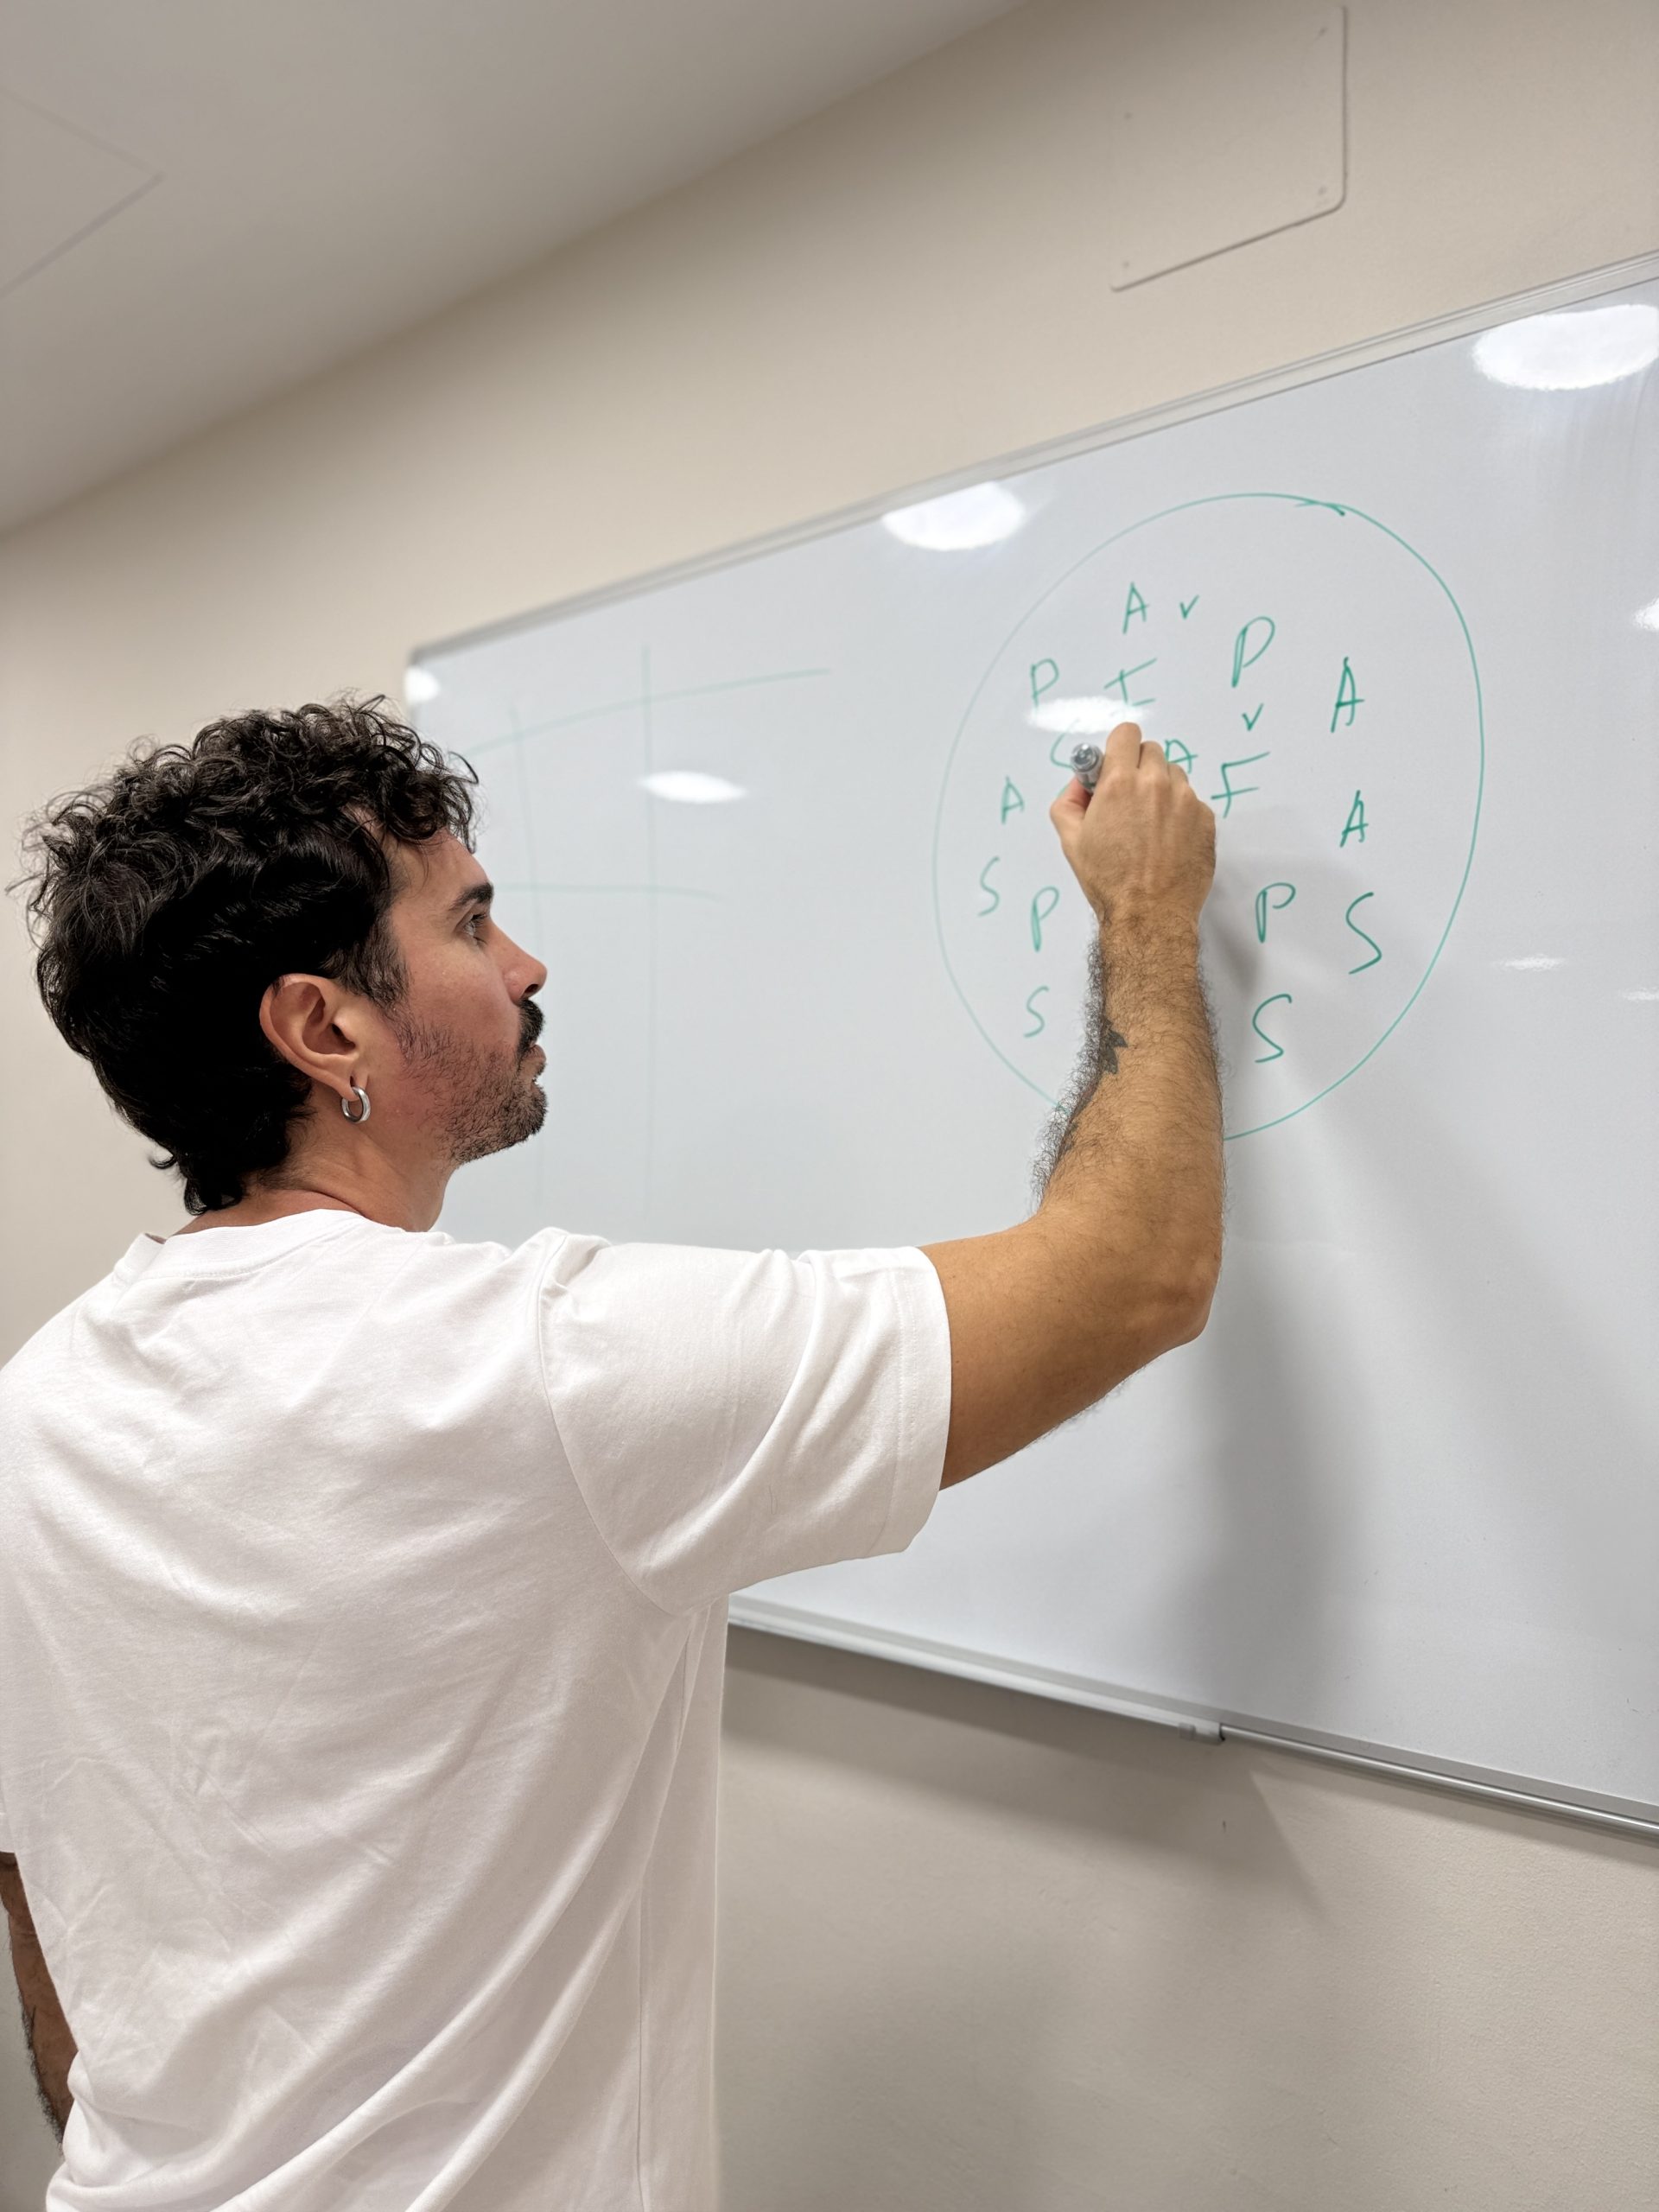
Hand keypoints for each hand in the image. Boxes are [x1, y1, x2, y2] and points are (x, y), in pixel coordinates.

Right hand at [1049, 721, 1215, 931]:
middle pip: (1151, 751)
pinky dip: (1179, 812)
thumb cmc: (1108, 881)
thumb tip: (1082, 783)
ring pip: (1173, 775)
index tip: (1115, 767)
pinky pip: (1191, 801)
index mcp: (1120, 783)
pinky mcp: (1206, 819)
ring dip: (1161, 789)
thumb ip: (1069, 801)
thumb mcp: (1071, 840)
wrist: (1149, 915)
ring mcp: (1186, 800)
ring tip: (1150, 825)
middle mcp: (1156, 784)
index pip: (1126, 734)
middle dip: (1138, 768)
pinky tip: (1168, 840)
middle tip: (1129, 801)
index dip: (1118, 749)